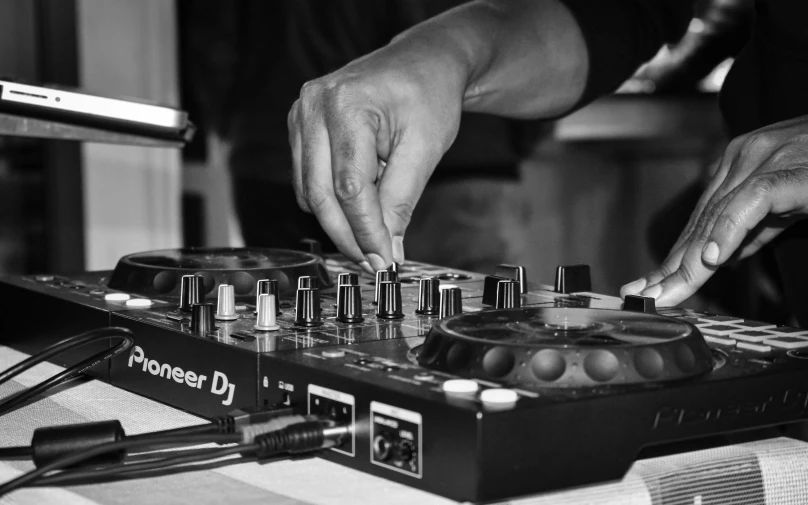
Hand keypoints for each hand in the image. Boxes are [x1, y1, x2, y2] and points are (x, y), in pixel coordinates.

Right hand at [287, 38, 466, 272]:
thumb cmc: (428, 95)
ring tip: (374, 237)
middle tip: (375, 263)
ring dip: (340, 223)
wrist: (422, 62)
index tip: (383, 260)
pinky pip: (309, 180)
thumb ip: (401, 201)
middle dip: (349, 236)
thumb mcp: (425, 149)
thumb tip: (386, 249)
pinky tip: (362, 207)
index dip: (366, 231)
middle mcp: (313, 107)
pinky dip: (333, 202)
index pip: (349, 187)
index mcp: (346, 105)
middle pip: (320, 194)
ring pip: (310, 192)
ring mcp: (301, 116)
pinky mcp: (301, 128)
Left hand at [621, 115, 807, 305]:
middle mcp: (742, 157)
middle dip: (671, 265)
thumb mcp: (787, 206)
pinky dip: (729, 232)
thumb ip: (752, 229)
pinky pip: (751, 202)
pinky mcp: (786, 168)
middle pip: (700, 222)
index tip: (652, 288)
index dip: (675, 257)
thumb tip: (718, 256)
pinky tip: (711, 260)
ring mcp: (763, 158)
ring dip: (689, 262)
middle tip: (644, 297)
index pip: (699, 220)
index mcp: (738, 164)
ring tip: (666, 292)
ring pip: (716, 217)